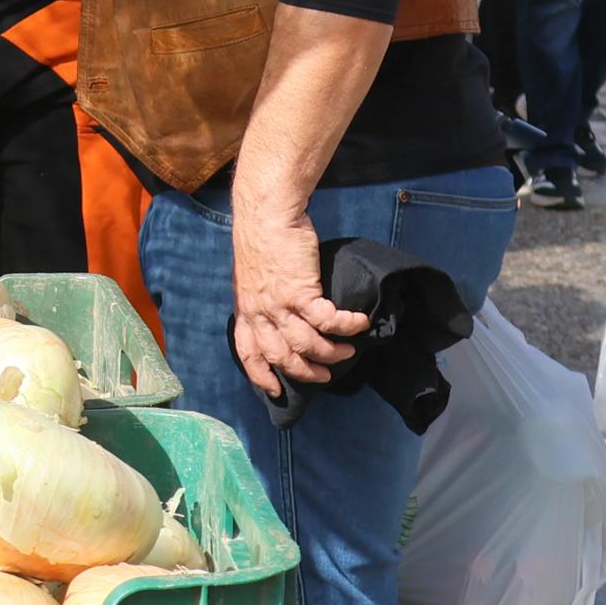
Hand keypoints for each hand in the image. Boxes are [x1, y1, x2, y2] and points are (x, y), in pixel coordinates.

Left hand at [229, 202, 366, 394]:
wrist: (268, 214)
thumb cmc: (263, 238)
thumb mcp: (252, 275)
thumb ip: (262, 297)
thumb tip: (280, 311)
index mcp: (246, 310)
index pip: (248, 352)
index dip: (261, 375)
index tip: (275, 390)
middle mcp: (259, 312)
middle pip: (282, 356)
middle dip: (306, 371)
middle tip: (325, 376)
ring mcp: (279, 304)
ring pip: (306, 344)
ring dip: (330, 352)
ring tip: (348, 351)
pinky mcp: (300, 291)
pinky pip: (327, 319)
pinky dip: (346, 325)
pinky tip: (360, 323)